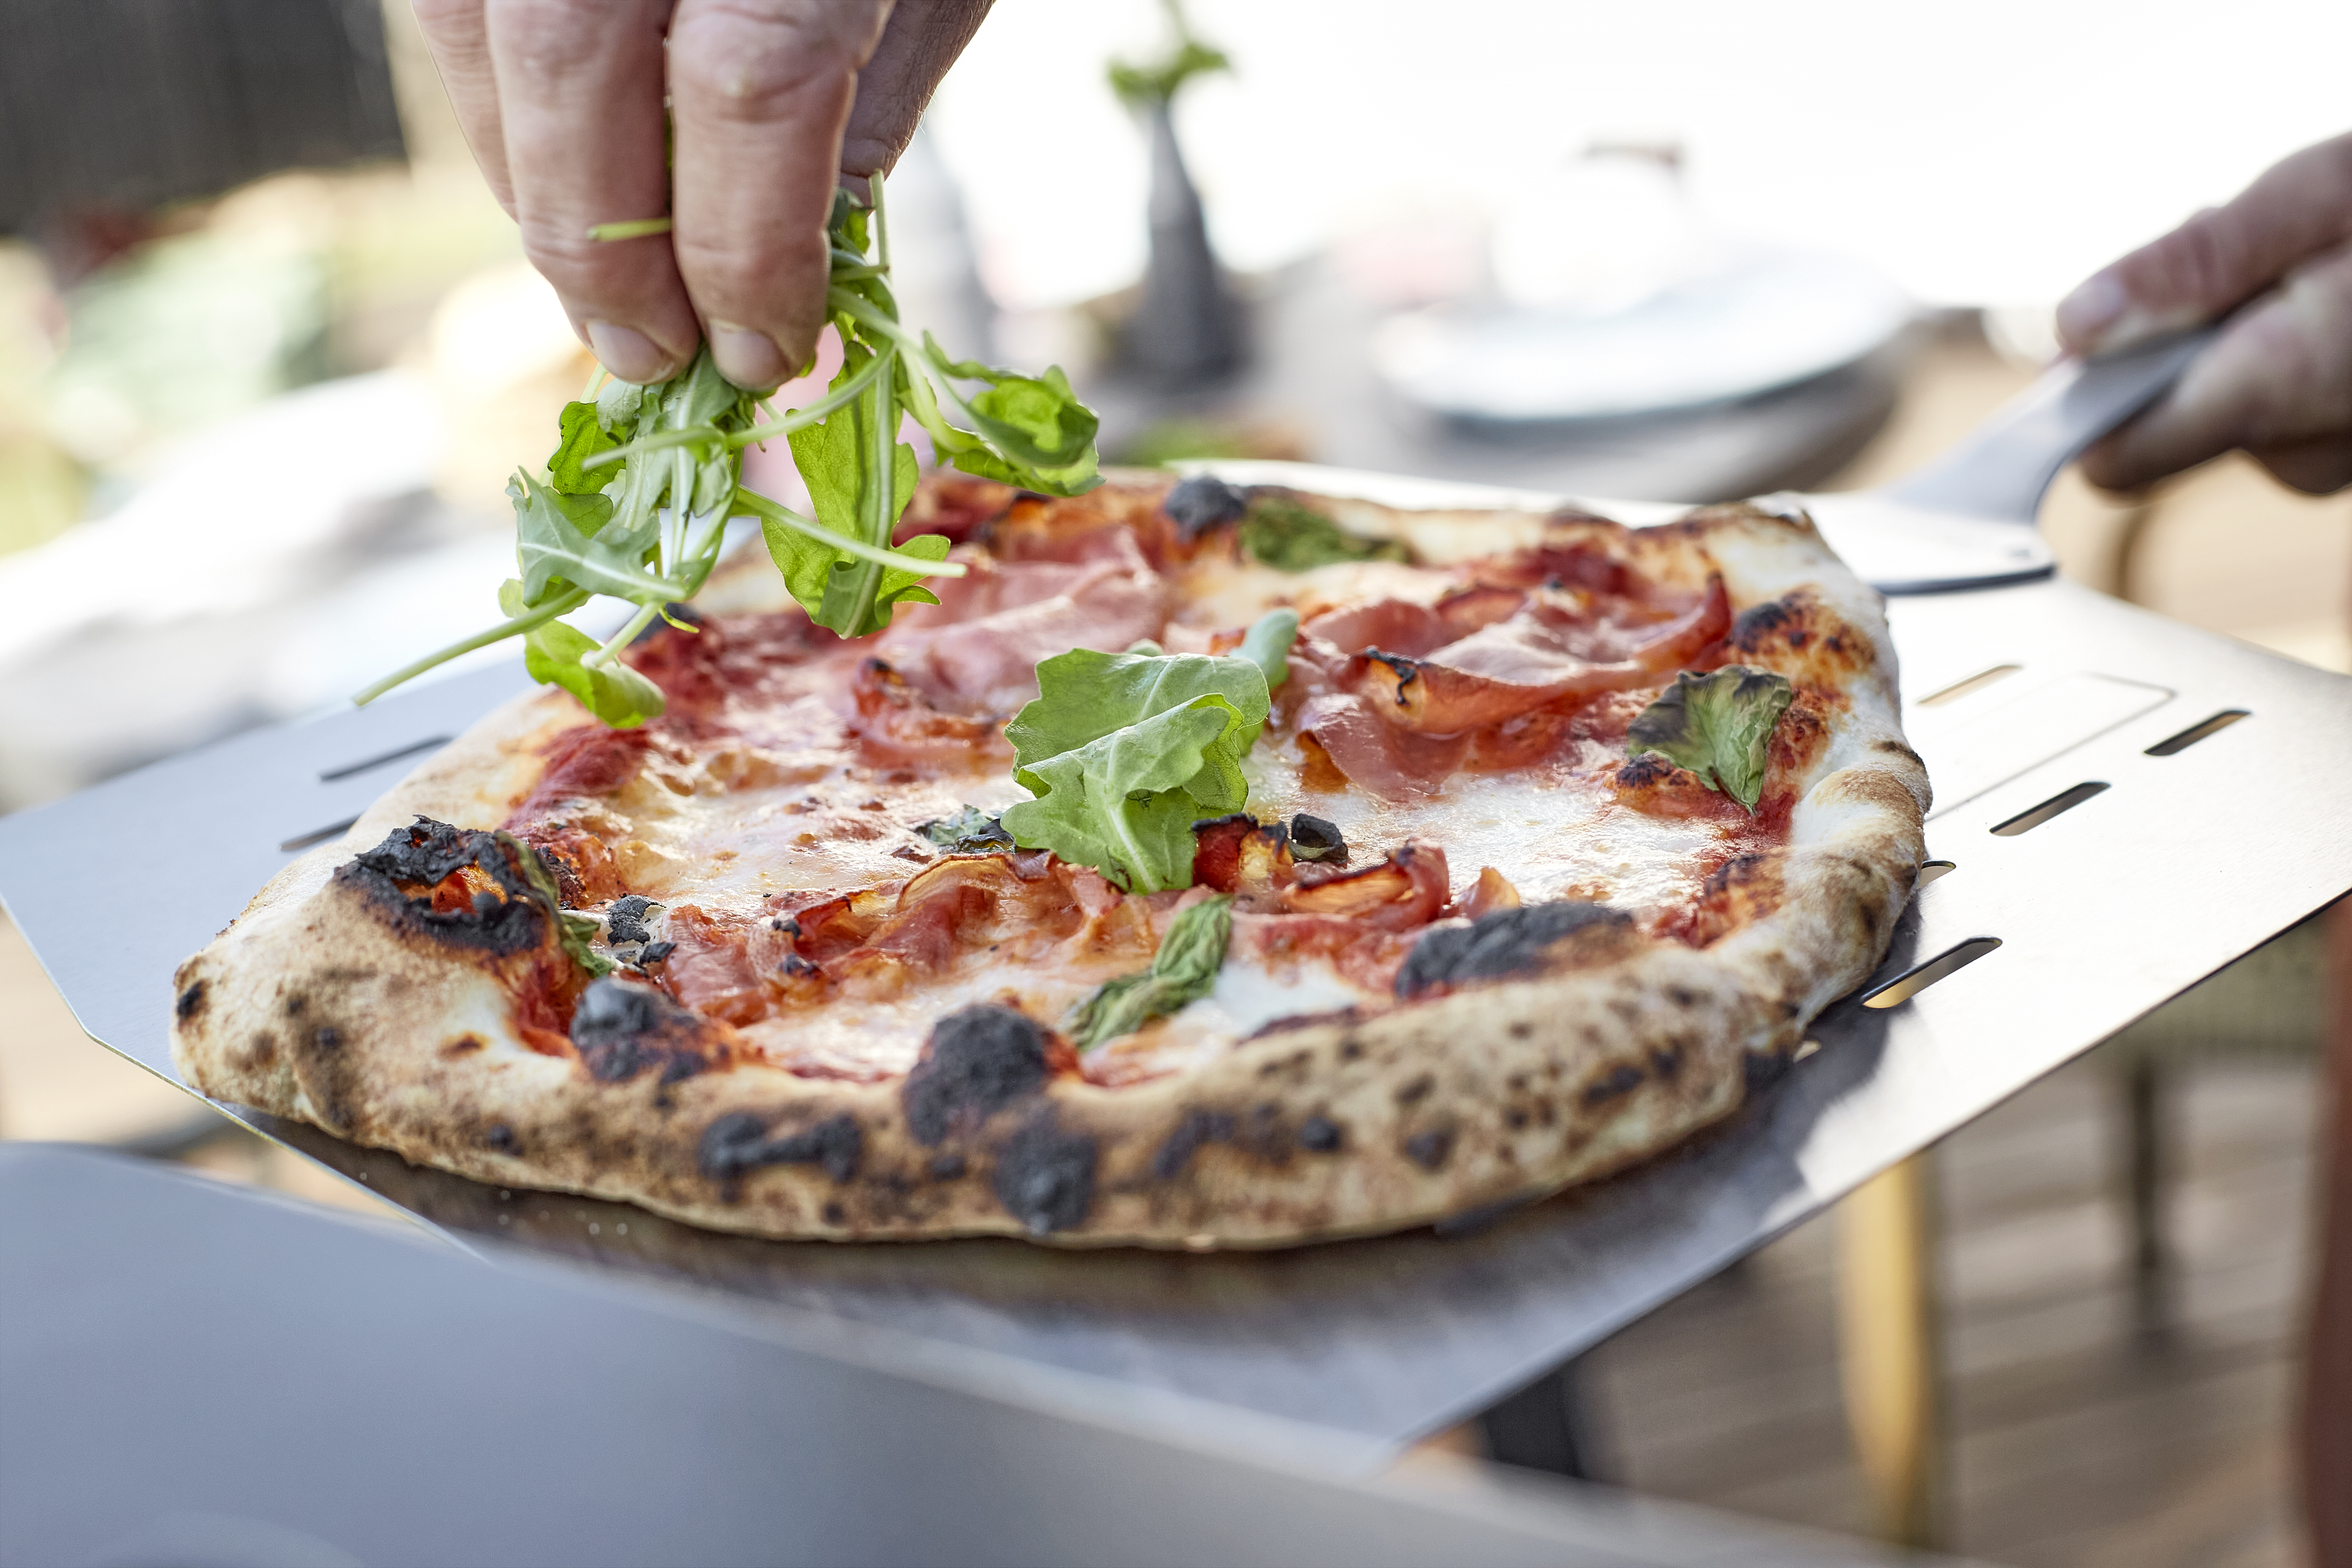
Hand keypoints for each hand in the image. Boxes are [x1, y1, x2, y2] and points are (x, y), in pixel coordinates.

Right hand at [413, 0, 993, 390]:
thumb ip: (870, 99)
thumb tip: (798, 262)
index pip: (743, 105)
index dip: (745, 257)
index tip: (762, 352)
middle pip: (574, 77)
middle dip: (608, 253)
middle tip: (654, 358)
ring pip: (482, 38)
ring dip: (534, 188)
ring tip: (602, 289)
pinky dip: (500, 100)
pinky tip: (557, 170)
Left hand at [2056, 130, 2351, 494]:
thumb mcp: (2309, 199)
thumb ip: (2188, 269)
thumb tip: (2079, 328)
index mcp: (2283, 387)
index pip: (2120, 460)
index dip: (2082, 410)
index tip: (2079, 360)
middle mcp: (2311, 449)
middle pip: (2169, 429)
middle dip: (2177, 348)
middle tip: (2242, 269)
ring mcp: (2339, 460)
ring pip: (2225, 415)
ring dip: (2233, 342)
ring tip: (2300, 272)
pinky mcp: (2349, 448)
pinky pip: (2278, 413)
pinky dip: (2277, 356)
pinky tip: (2325, 304)